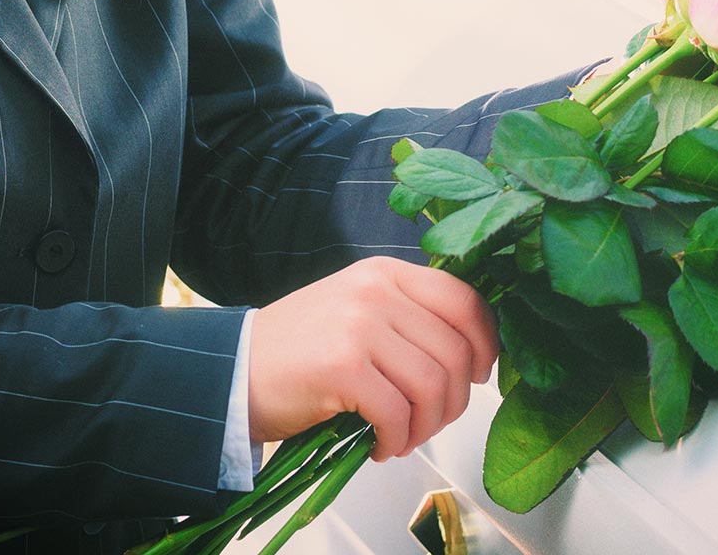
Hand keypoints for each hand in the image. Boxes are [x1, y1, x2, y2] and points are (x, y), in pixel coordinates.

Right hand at [247, 256, 497, 462]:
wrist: (232, 369)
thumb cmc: (299, 350)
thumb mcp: (358, 311)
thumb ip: (408, 318)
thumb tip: (472, 358)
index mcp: (385, 273)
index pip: (464, 300)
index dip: (485, 343)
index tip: (479, 376)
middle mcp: (376, 291)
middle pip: (455, 352)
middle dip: (453, 402)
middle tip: (429, 423)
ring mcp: (359, 325)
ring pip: (433, 385)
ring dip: (426, 426)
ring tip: (402, 436)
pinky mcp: (342, 365)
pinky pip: (398, 413)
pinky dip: (396, 440)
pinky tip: (379, 445)